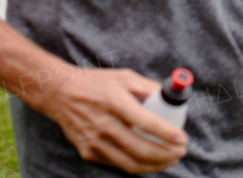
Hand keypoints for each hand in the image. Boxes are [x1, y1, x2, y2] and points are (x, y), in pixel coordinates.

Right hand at [36, 66, 186, 173]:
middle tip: (181, 151)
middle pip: (141, 149)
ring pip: (130, 163)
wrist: (59, 94)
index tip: (183, 138)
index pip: (146, 122)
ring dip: (155, 165)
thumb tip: (170, 98)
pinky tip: (149, 161)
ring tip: (170, 160)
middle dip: (166, 154)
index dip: (168, 133)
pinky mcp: (88, 152)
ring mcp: (94, 142)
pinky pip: (117, 164)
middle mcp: (104, 124)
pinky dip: (136, 166)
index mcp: (115, 102)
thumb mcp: (124, 77)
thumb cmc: (96, 83)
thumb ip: (148, 87)